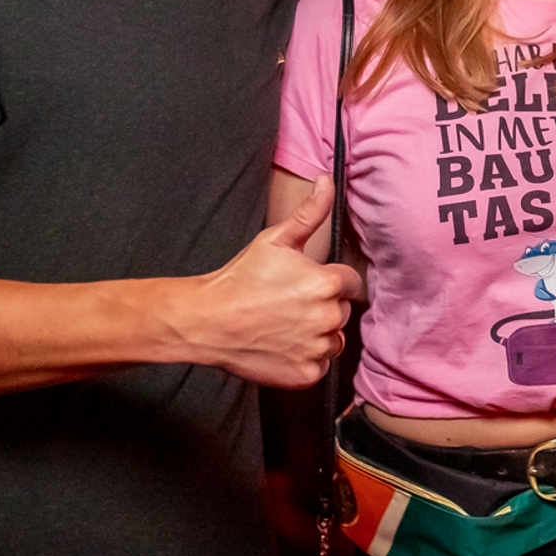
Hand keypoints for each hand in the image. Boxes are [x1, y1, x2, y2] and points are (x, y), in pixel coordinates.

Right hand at [171, 176, 362, 387]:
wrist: (206, 321)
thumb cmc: (239, 279)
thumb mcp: (275, 239)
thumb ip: (310, 212)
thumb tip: (328, 180)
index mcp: (327, 284)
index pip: (349, 283)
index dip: (328, 281)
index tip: (304, 284)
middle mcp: (328, 318)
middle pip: (341, 311)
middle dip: (322, 307)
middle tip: (288, 304)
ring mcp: (317, 349)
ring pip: (333, 339)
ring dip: (317, 334)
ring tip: (284, 324)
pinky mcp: (306, 375)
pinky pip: (320, 365)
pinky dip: (305, 358)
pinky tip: (282, 345)